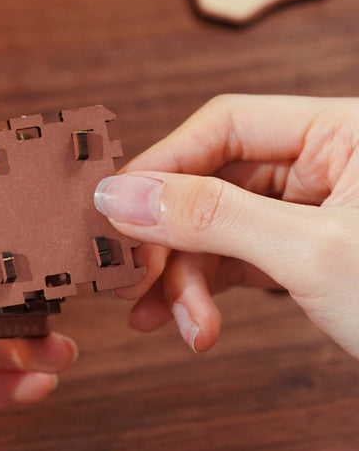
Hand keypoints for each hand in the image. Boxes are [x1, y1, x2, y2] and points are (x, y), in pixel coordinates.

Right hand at [93, 94, 358, 358]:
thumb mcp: (313, 255)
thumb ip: (212, 216)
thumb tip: (122, 195)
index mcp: (345, 130)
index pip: (225, 125)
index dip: (162, 168)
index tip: (115, 214)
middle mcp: (328, 161)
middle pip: (213, 182)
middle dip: (172, 240)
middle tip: (132, 282)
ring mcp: (317, 210)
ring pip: (220, 228)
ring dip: (186, 278)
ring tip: (170, 325)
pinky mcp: (309, 253)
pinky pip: (240, 260)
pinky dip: (210, 293)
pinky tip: (193, 325)